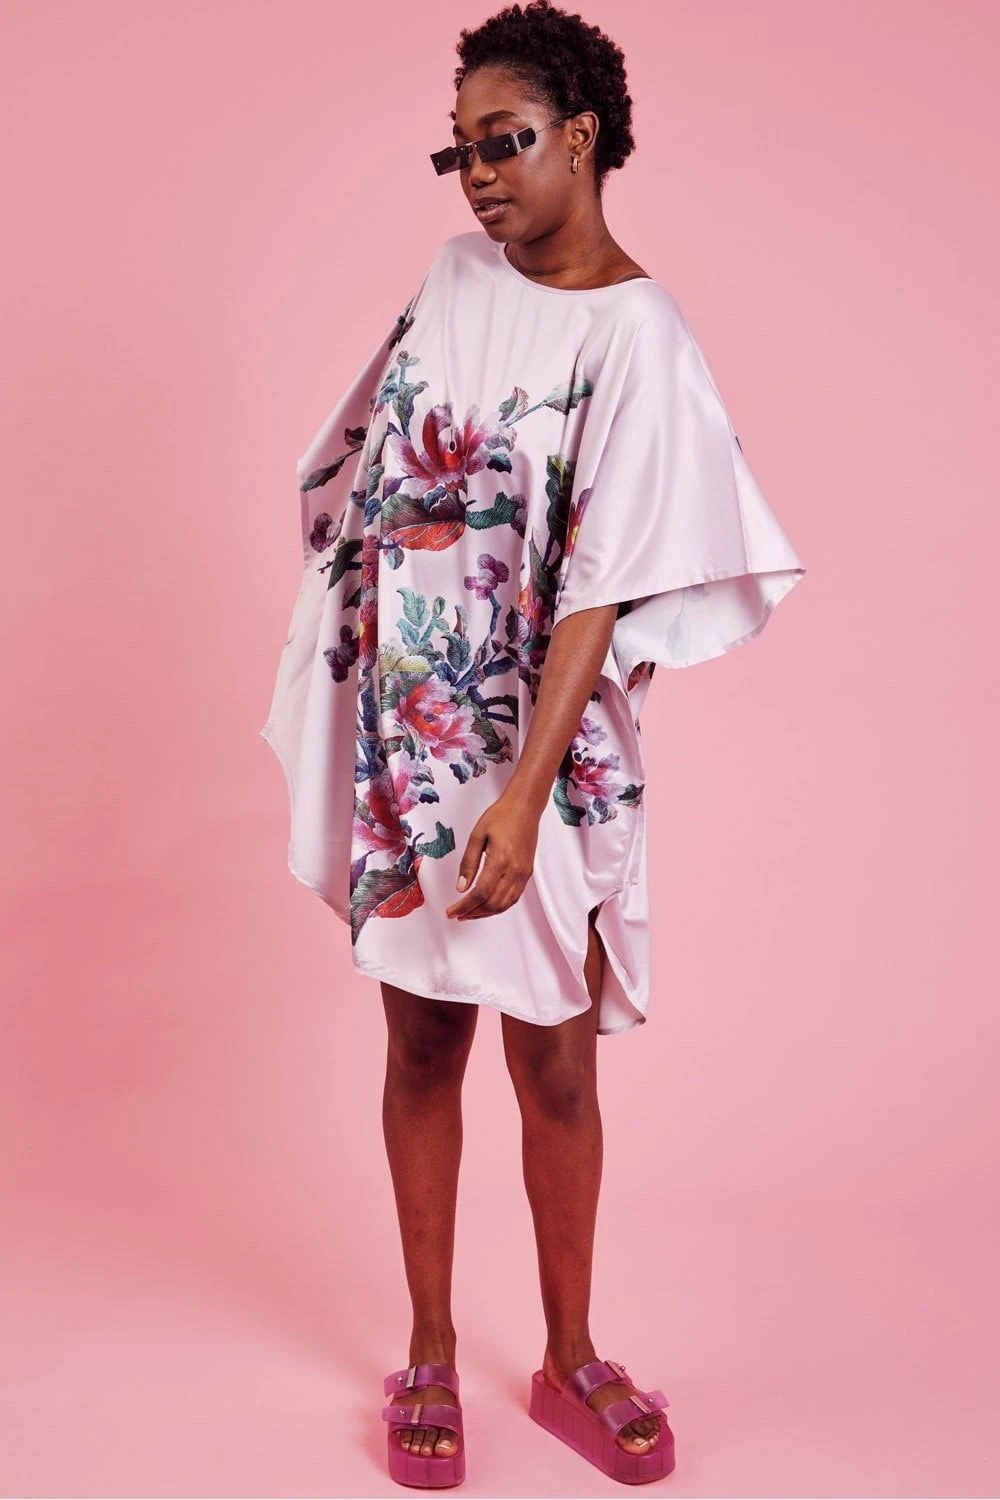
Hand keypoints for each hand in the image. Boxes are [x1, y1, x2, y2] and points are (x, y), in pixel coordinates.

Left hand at [445, 788, 540, 920]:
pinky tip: (487, 905)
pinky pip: (513, 897)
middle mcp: (515, 871)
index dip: (464, 906)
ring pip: (504, 904)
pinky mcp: (527, 873)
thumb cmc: (501, 816)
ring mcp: (523, 874)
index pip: (480, 894)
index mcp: (500, 860)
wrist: (525, 807)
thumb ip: (468, 863)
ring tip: (469, 913)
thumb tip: (461, 887)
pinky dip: (499, 906)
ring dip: (485, 913)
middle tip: (457, 914)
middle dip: (473, 913)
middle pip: (493, 904)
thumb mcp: (477, 836)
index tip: (452, 911)